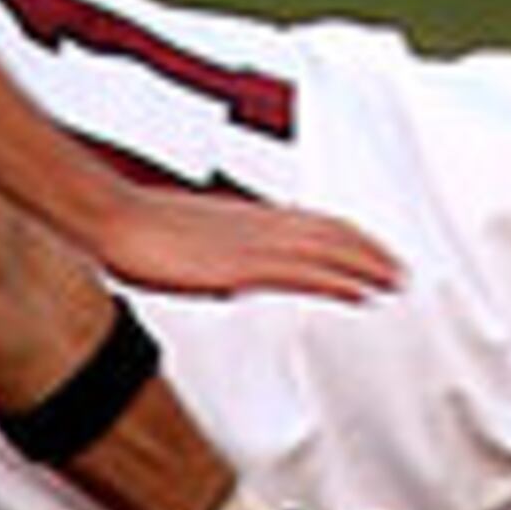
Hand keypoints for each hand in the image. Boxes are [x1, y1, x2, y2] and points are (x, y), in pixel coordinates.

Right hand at [91, 184, 402, 301]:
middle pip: (328, 231)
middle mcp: (256, 223)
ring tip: (394, 282)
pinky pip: (302, 272)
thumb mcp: (186, 237)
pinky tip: (358, 294)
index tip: (372, 252)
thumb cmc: (137, 229)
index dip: (348, 236)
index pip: (311, 222)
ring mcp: (251, 242)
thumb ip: (216, 248)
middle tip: (400, 271)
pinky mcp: (241, 264)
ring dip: (365, 265)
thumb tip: (227, 268)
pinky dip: (336, 281)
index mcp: (244, 215)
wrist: (110, 218)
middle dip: (368, 251)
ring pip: (325, 249)